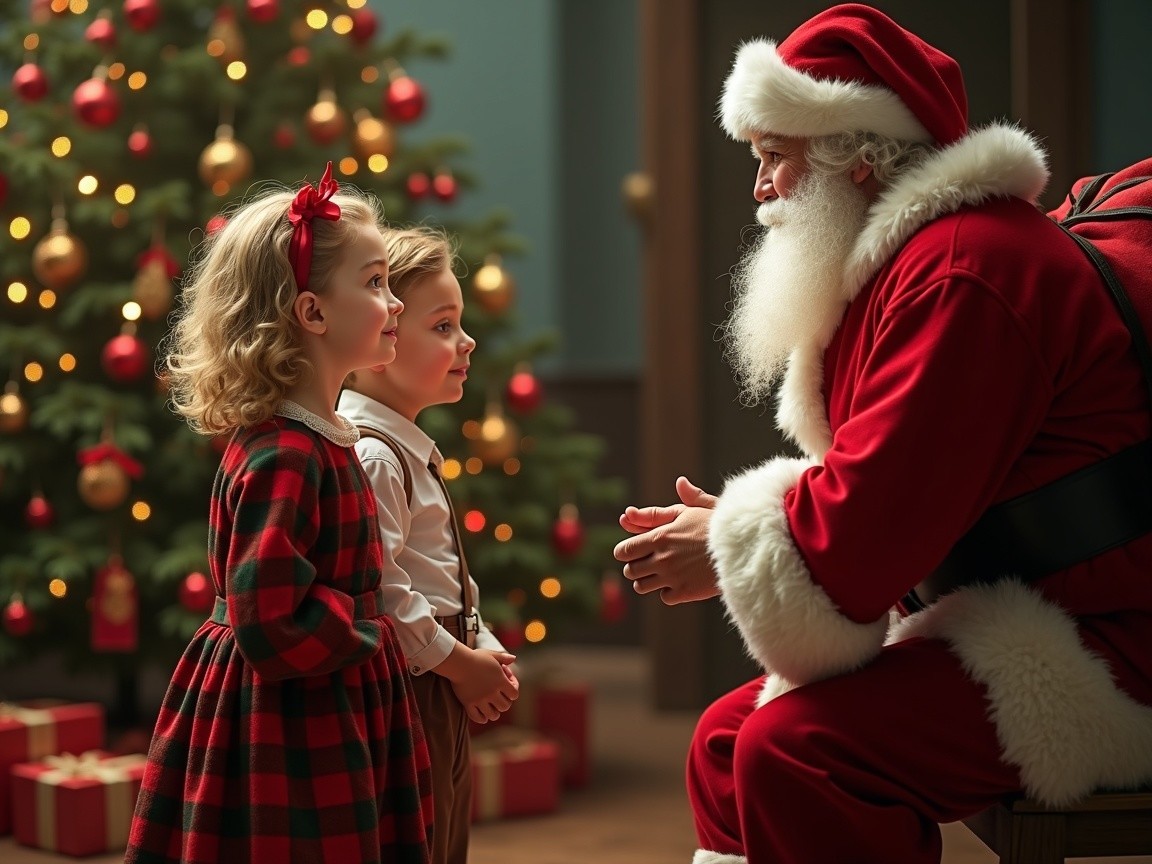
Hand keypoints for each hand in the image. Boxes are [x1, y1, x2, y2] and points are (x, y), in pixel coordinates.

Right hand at [445, 648, 518, 723]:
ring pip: (493, 715)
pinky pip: (477, 717)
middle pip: (505, 706)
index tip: (506, 683)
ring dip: (494, 712)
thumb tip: (513, 658)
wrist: (458, 662)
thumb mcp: (492, 655)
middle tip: (499, 696)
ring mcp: (480, 700)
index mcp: (500, 682)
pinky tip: (482, 715)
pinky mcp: (468, 703)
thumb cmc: (475, 657)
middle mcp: (492, 693)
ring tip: (491, 707)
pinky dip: (481, 718)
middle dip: (504, 702)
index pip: (514, 694)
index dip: (513, 689)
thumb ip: (504, 658)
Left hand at [612, 476, 721, 604]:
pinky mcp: (684, 592)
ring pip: (642, 587)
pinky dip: (669, 592)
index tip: (634, 551)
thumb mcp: (701, 507)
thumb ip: (684, 499)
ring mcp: (671, 577)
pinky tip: (679, 582)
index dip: (626, 552)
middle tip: (649, 562)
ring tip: (662, 574)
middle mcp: (661, 558)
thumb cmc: (721, 527)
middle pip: (630, 571)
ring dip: (649, 581)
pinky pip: (664, 597)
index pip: (624, 551)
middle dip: (636, 567)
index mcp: (659, 537)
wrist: (743, 550)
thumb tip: (680, 482)